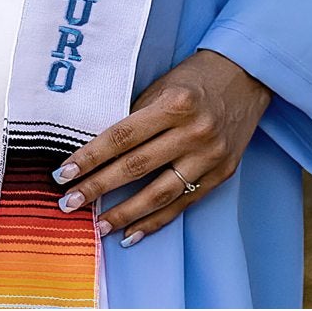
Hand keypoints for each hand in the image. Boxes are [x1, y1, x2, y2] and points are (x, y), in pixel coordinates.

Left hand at [49, 50, 271, 246]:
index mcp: (175, 104)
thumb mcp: (161, 86)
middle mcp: (194, 132)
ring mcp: (210, 156)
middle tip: (68, 203)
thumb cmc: (195, 78)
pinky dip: (156, 221)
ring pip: (160, 193)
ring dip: (125, 213)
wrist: (247, 76)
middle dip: (98, 187)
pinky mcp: (222, 173)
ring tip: (98, 226)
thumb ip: (134, 117)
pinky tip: (132, 234)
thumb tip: (95, 151)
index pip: (122, 136)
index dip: (90, 157)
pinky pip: (183, 203)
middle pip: (136, 167)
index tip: (64, 173)